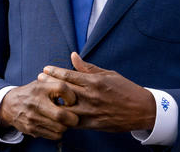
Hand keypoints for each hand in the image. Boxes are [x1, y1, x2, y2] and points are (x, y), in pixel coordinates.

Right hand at [0, 77, 78, 140]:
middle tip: (75, 117)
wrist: (9, 105)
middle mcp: (36, 102)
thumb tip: (77, 89)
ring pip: (59, 128)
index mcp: (41, 88)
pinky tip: (56, 126)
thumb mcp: (42, 83)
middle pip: (61, 115)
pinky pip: (53, 135)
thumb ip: (57, 84)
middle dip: (73, 118)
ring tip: (64, 121)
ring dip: (66, 126)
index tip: (73, 100)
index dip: (72, 96)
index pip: (62, 88)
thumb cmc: (32, 93)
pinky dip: (58, 132)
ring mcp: (33, 117)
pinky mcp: (32, 129)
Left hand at [39, 52, 155, 131]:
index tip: (45, 69)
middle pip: (63, 90)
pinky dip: (64, 118)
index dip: (54, 72)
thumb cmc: (125, 89)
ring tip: (43, 97)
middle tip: (38, 80)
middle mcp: (92, 96)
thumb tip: (73, 56)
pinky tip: (56, 114)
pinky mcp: (94, 124)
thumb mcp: (108, 74)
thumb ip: (88, 67)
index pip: (69, 75)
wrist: (141, 110)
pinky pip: (74, 122)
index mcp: (95, 81)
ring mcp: (92, 111)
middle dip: (49, 84)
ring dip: (54, 102)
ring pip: (66, 108)